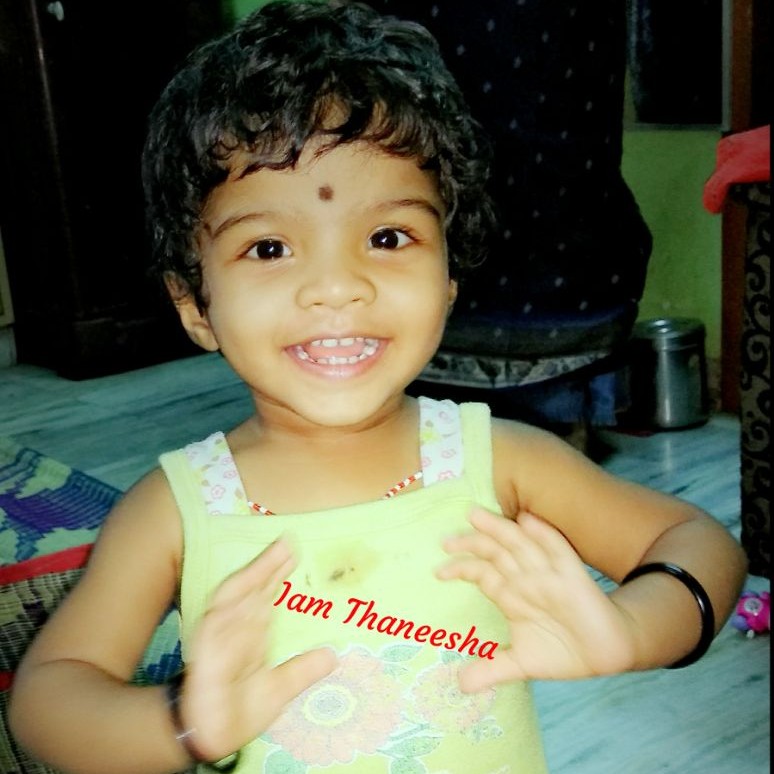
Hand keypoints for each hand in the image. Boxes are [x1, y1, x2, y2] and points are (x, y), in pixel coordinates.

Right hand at [181, 538, 336, 760]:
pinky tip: (246, 588)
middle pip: (254, 588)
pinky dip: (230, 604)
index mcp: (254, 634)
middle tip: (290, 541)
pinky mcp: (206, 650)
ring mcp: (220, 635)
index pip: (267, 596)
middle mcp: (237, 628)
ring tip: (275, 554)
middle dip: (269, 564)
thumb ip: (303, 670)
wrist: (211, 737)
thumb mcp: (279, 689)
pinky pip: (216, 621)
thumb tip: (333, 655)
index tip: (295, 552)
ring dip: (254, 574)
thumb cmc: (239, 710)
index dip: (278, 573)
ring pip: (236, 595)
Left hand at [436, 508, 634, 690]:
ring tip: (476, 516)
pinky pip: (558, 550)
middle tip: (446, 540)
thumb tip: (460, 686)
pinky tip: (527, 521)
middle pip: (495, 553)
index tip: (438, 572)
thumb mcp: (521, 664)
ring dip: (499, 529)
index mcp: (511, 594)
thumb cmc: (563, 650)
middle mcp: (526, 578)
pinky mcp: (573, 577)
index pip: (481, 574)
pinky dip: (543, 535)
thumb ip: (492, 669)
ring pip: (520, 545)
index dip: (461, 568)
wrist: (607, 652)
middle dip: (472, 543)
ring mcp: (549, 574)